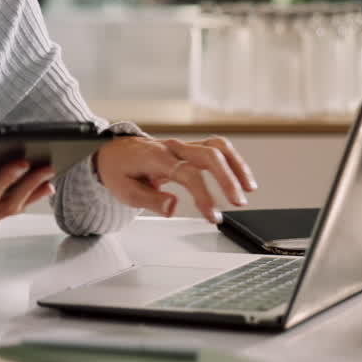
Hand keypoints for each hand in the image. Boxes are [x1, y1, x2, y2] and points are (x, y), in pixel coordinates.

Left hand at [95, 136, 256, 223]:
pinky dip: (233, 161)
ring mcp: (183, 146)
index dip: (203, 194)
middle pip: (208, 155)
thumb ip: (150, 200)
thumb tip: (173, 207)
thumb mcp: (124, 191)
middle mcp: (173, 148)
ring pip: (217, 146)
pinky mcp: (189, 148)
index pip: (187, 173)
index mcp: (156, 158)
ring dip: (236, 166)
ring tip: (248, 189)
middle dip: (227, 178)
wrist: (113, 152)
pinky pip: (216, 148)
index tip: (212, 215)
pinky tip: (242, 178)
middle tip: (238, 203)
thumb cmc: (119, 170)